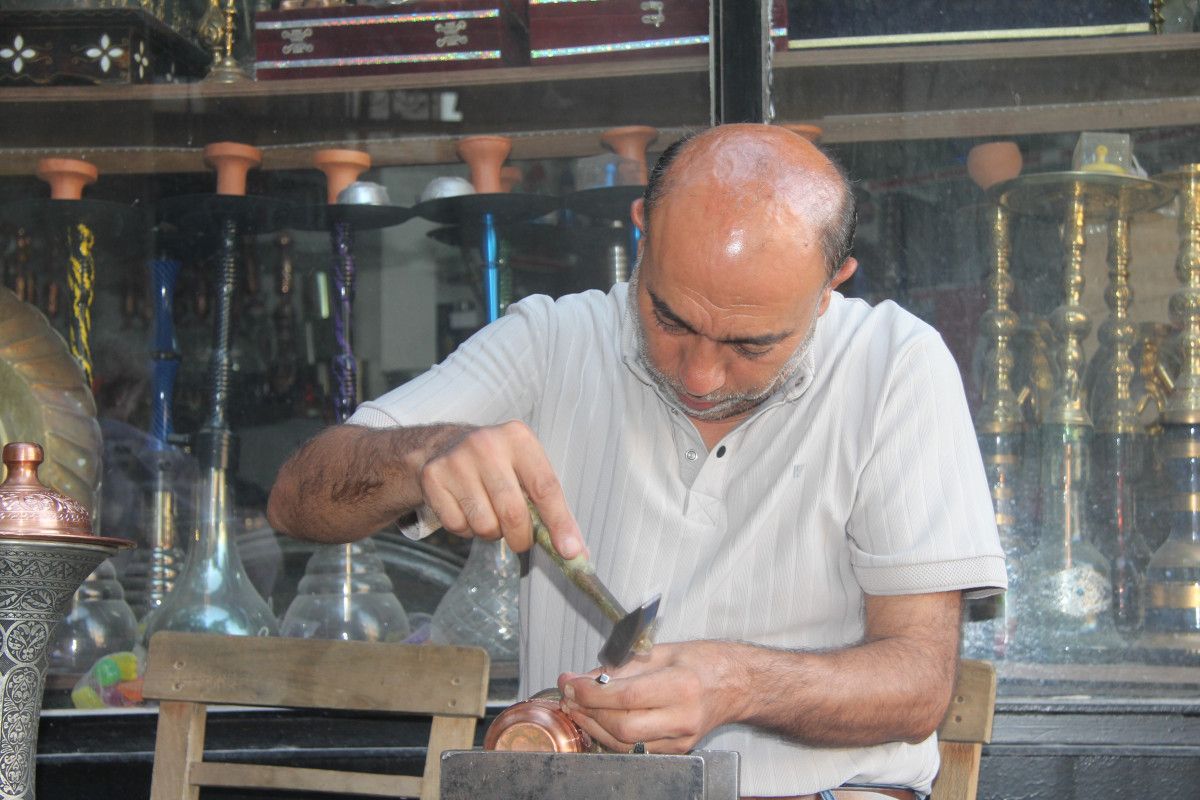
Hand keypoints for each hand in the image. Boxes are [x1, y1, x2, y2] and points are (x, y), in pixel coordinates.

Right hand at [418, 420, 583, 556]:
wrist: (445, 446)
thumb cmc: (498, 464)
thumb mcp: (525, 469)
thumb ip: (548, 505)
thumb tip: (574, 550)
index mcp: (518, 438)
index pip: (545, 487)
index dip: (559, 523)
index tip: (570, 551)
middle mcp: (487, 445)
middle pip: (513, 512)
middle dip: (521, 538)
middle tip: (521, 541)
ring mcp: (457, 460)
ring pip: (485, 525)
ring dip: (493, 533)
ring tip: (490, 515)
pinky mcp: (433, 477)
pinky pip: (458, 526)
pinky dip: (467, 530)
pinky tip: (467, 510)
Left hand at [556, 641, 744, 753]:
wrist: (737, 684)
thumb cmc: (702, 662)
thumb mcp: (661, 652)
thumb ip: (621, 666)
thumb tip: (583, 679)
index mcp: (681, 686)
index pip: (626, 697)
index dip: (592, 693)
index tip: (570, 683)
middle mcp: (683, 717)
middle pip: (622, 726)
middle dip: (588, 712)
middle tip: (569, 696)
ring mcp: (681, 739)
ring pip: (626, 743)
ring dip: (594, 726)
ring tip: (578, 708)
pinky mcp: (677, 750)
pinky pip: (636, 749)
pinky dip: (611, 736)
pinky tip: (598, 721)